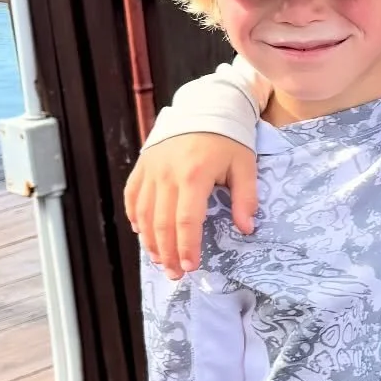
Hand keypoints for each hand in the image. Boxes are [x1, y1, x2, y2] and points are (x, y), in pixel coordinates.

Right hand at [123, 135, 257, 278]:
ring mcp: (150, 170)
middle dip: (167, 253)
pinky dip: (137, 218)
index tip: (192, 266)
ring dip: (151, 242)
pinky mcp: (142, 166)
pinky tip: (143, 233)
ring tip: (161, 261)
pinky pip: (133, 197)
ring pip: (144, 215)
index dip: (187, 247)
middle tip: (175, 274)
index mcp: (194, 175)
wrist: (206, 106)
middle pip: (161, 224)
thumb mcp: (245, 164)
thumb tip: (247, 228)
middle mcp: (166, 174)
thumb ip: (246, 197)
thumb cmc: (229, 137)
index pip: (186, 221)